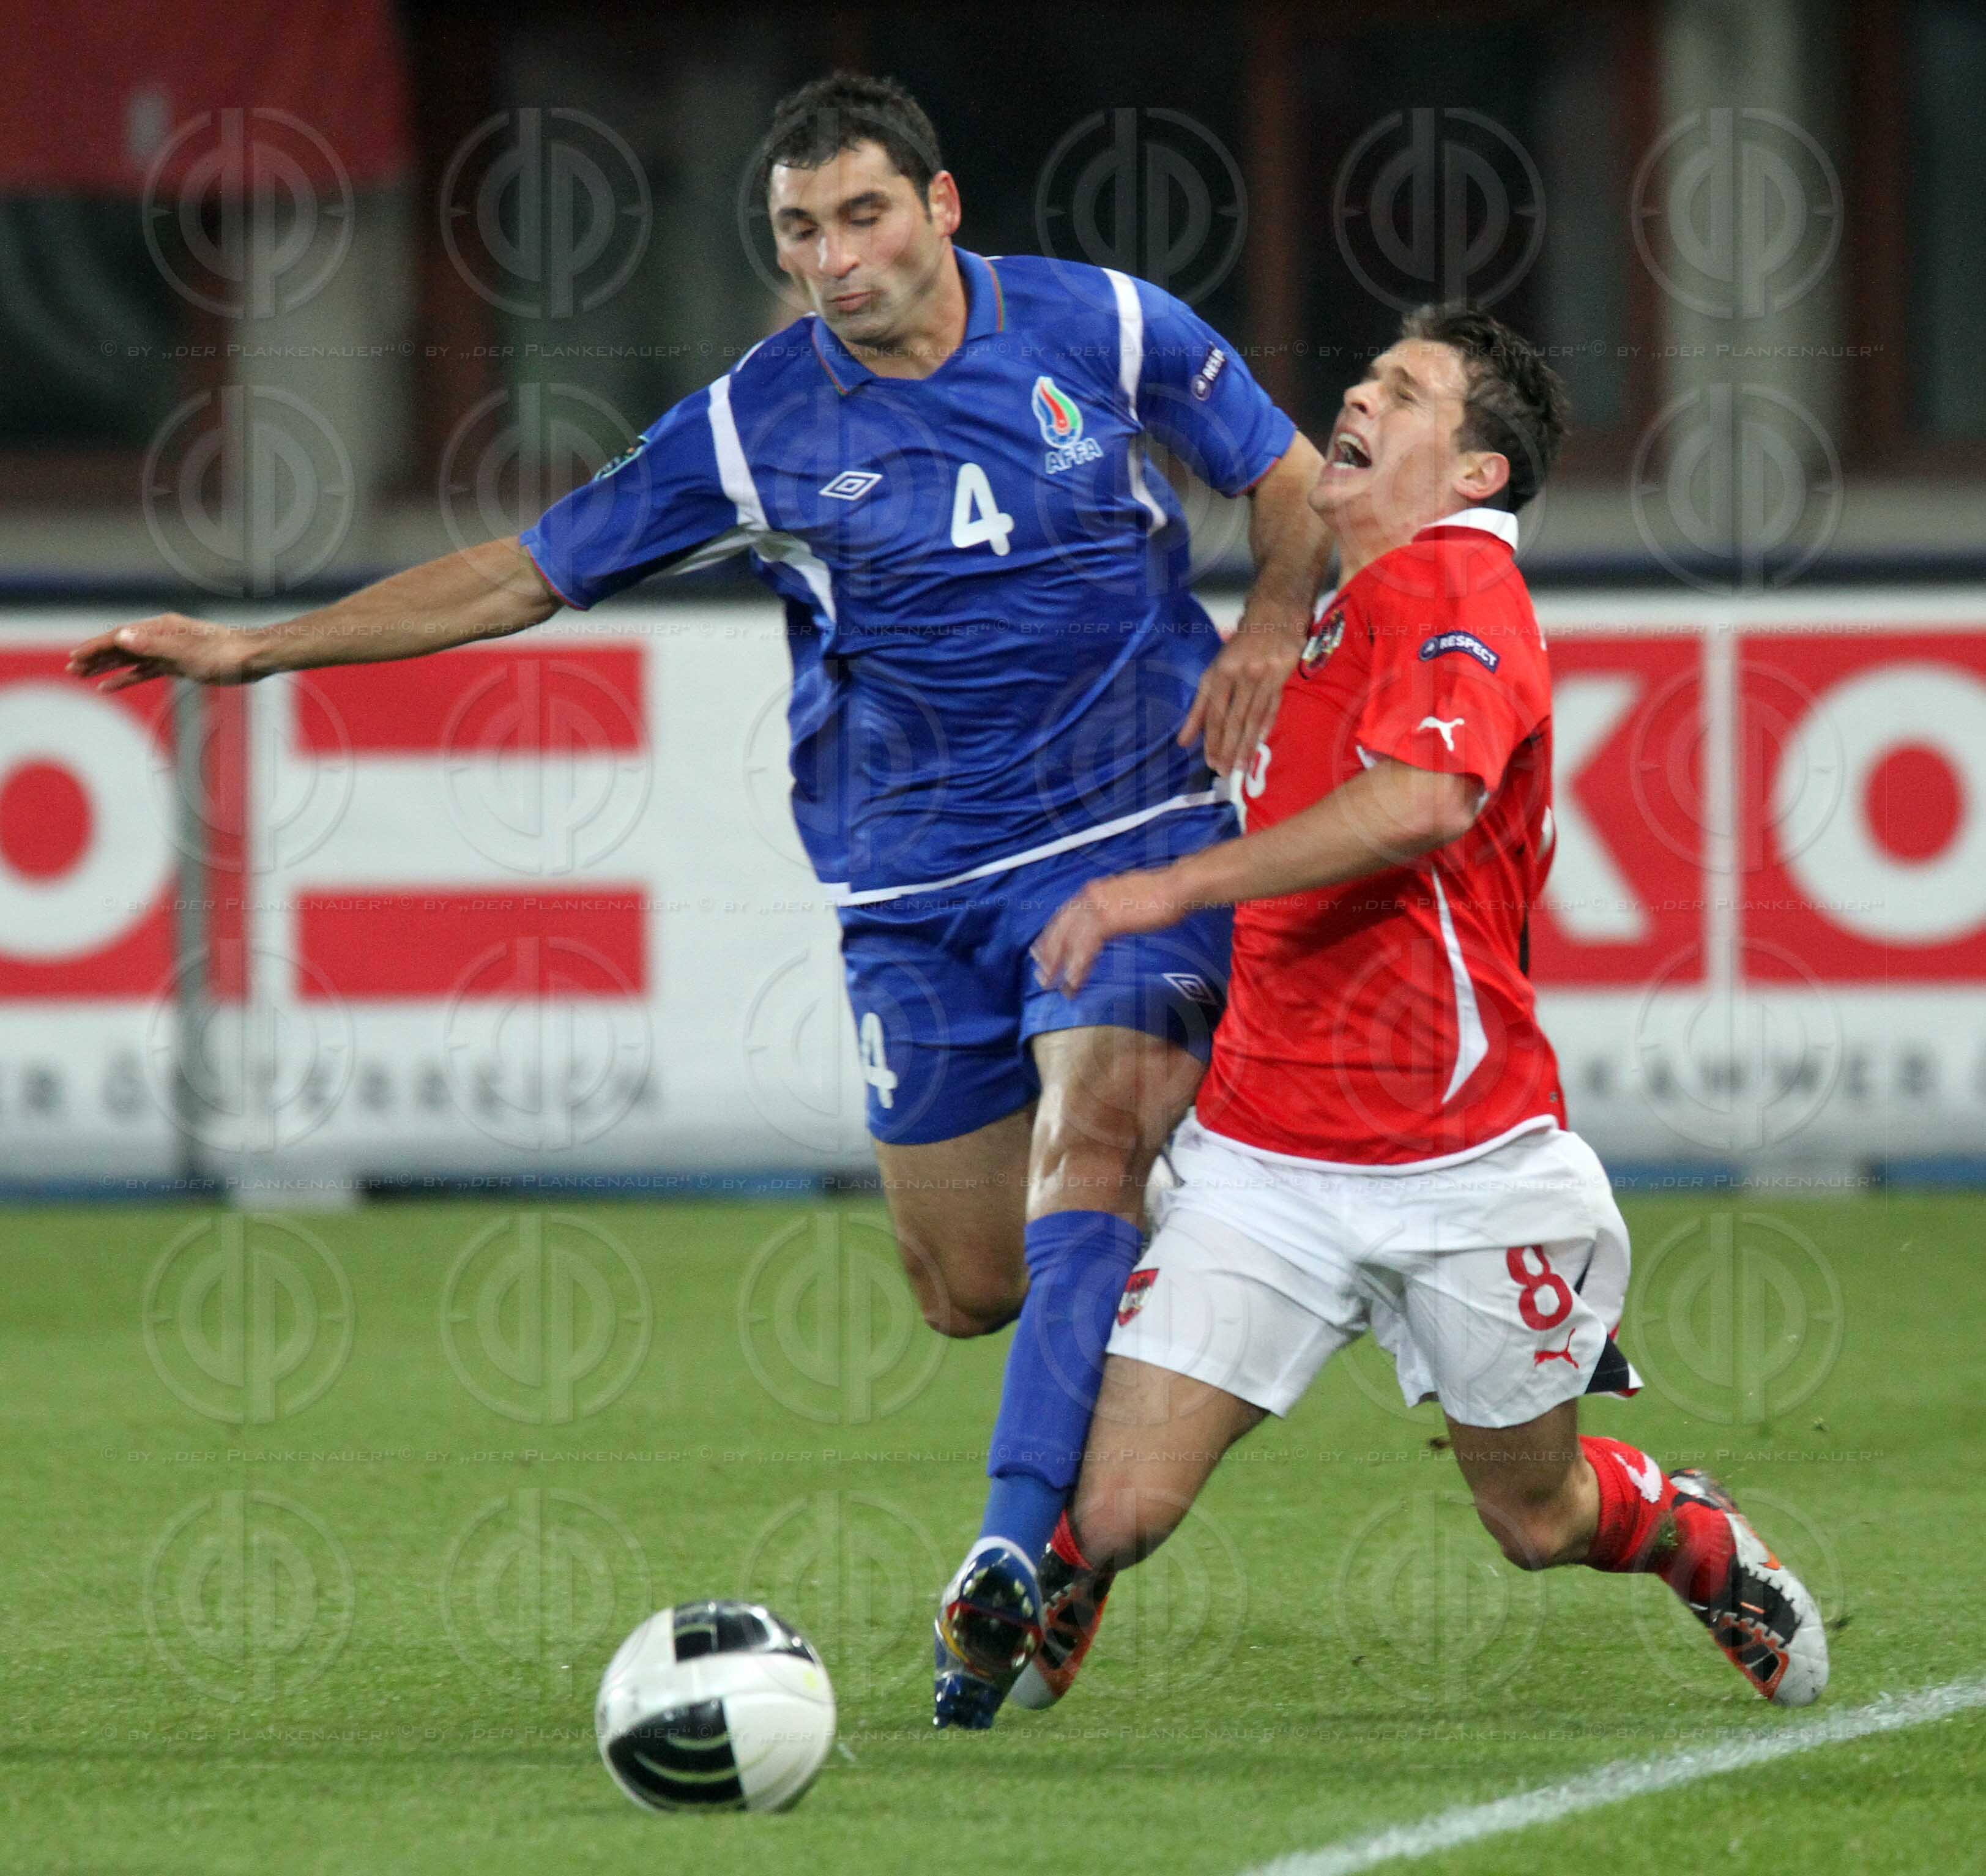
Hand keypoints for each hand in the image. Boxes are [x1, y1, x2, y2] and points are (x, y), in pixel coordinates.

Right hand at [68, 614, 256, 690]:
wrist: (253, 658)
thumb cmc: (224, 653)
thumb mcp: (187, 652)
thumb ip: (153, 645)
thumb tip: (121, 636)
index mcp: (160, 628)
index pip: (120, 637)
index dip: (96, 648)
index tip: (75, 658)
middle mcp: (161, 636)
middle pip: (121, 646)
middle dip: (95, 657)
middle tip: (71, 669)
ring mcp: (169, 650)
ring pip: (130, 659)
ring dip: (107, 668)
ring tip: (83, 677)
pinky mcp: (179, 664)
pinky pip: (146, 671)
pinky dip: (127, 677)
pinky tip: (111, 686)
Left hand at [1032, 866, 1193, 994]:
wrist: (1177, 887)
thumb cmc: (1161, 894)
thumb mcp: (1126, 898)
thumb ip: (1111, 908)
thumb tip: (1107, 922)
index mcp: (1094, 890)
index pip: (1064, 916)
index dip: (1051, 936)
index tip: (1040, 953)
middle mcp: (1090, 896)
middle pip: (1061, 929)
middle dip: (1049, 955)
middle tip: (1042, 977)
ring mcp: (1098, 908)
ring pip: (1070, 940)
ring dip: (1060, 965)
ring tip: (1055, 986)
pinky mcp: (1108, 920)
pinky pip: (1087, 947)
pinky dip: (1079, 965)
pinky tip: (1075, 981)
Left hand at [1179, 621, 1300, 776]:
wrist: (1274, 612)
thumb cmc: (1241, 646)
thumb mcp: (1215, 671)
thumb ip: (1199, 708)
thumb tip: (1183, 741)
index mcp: (1219, 672)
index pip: (1213, 712)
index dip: (1211, 740)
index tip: (1209, 762)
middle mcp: (1239, 673)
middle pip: (1232, 718)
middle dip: (1227, 747)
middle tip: (1224, 772)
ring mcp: (1263, 673)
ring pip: (1253, 716)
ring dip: (1246, 744)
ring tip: (1239, 766)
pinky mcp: (1283, 673)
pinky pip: (1273, 705)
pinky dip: (1266, 726)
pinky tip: (1260, 743)